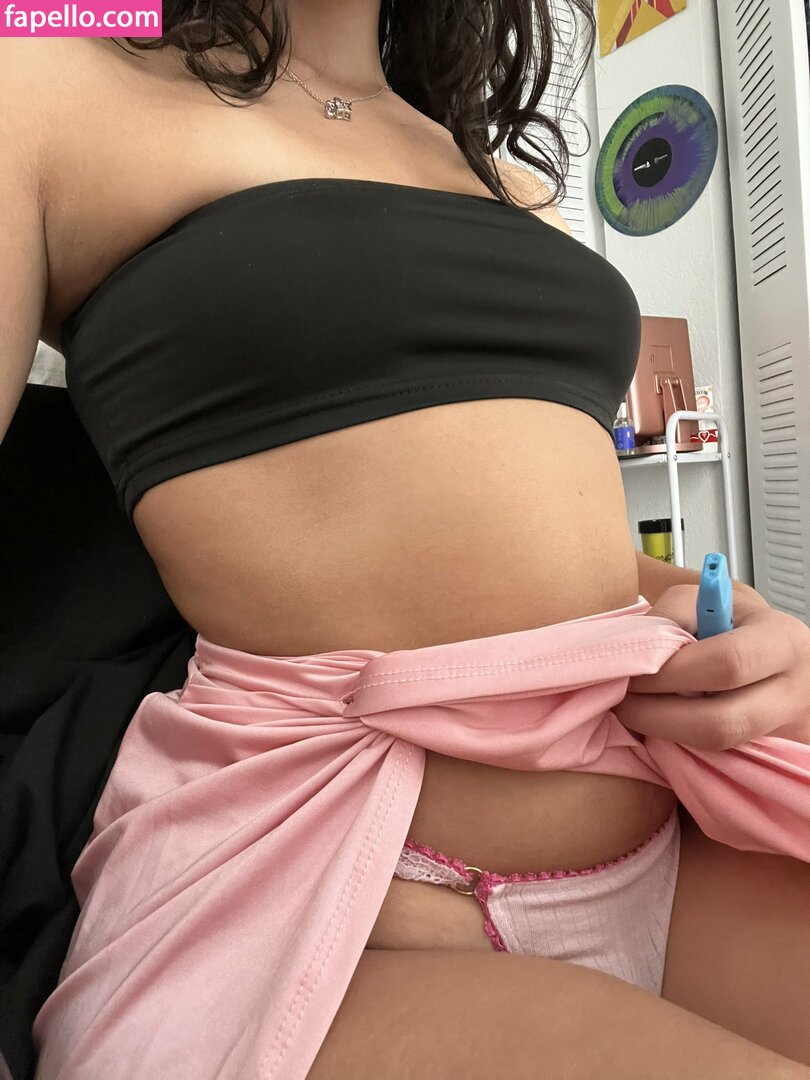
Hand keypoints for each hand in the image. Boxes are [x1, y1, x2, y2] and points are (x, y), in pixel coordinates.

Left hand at [613, 584, 809, 749]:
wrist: (769, 654)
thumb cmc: (730, 623)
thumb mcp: (703, 603)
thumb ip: (670, 617)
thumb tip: (635, 652)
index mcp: (782, 640)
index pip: (727, 664)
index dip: (670, 674)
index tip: (632, 675)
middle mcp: (794, 691)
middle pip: (722, 723)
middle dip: (658, 716)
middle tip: (624, 702)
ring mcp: (788, 730)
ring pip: (718, 750)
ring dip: (665, 735)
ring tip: (637, 714)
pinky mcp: (773, 754)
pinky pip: (720, 761)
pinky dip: (682, 747)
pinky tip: (664, 728)